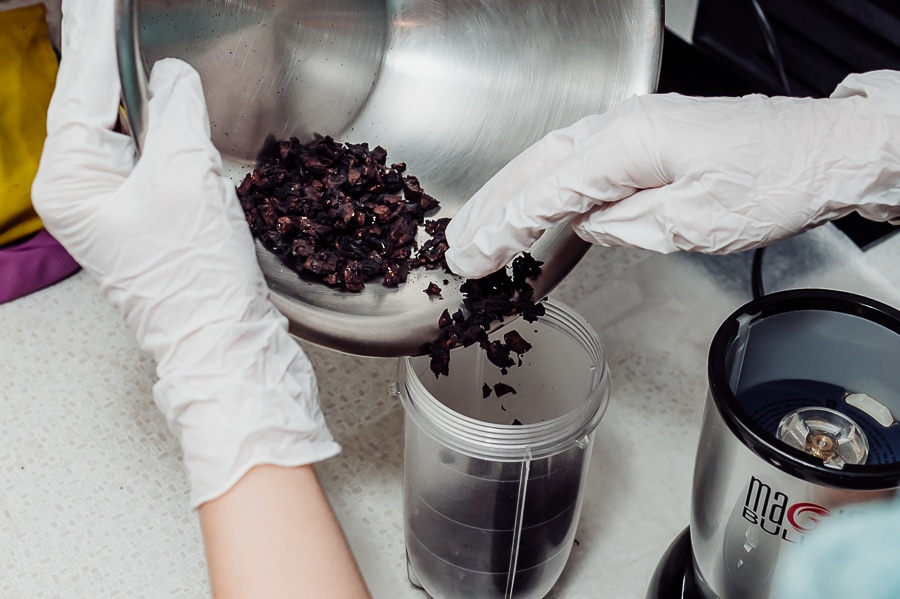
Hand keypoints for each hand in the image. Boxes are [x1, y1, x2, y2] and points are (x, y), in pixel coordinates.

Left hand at [31, 0, 338, 507]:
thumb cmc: (196, 278)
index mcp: (72, 181)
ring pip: (123, 130)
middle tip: (107, 8)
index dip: (96, 37)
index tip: (101, 0)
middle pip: (93, 105)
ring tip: (126, 38)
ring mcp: (114, 207)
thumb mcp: (185, 179)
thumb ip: (175, 115)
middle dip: (106, 55)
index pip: (83, 89)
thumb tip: (174, 78)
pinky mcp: (149, 218)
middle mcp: (83, 193)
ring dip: (133, 87)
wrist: (226, 344)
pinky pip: (149, 155)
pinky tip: (165, 100)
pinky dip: (160, 124)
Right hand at [444, 71, 899, 277]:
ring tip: (474, 228)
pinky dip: (544, 188)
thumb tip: (585, 225)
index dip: (502, 229)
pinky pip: (578, 163)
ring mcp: (631, 127)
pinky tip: (529, 210)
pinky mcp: (643, 139)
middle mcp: (621, 125)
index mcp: (628, 142)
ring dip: (509, 195)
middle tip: (454, 245)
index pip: (545, 192)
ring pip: (550, 161)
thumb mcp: (695, 223)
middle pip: (534, 168)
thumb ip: (625, 224)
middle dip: (490, 208)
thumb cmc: (774, 183)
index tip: (469, 258)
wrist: (825, 153)